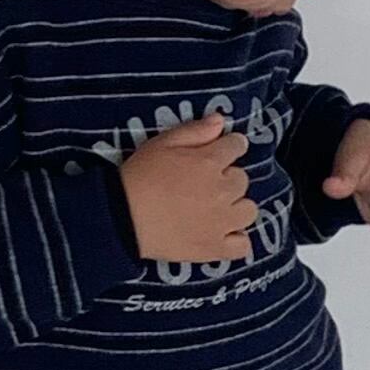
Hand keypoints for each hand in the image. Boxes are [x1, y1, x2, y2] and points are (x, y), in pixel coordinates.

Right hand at [120, 109, 259, 262]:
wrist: (121, 217)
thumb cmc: (139, 176)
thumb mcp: (162, 143)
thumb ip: (195, 130)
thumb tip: (220, 121)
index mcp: (210, 162)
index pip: (237, 146)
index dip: (229, 147)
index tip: (220, 152)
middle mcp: (222, 191)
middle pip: (242, 179)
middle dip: (228, 178)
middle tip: (206, 184)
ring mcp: (221, 223)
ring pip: (248, 211)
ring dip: (236, 207)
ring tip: (217, 209)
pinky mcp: (214, 248)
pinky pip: (243, 246)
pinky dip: (237, 240)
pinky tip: (223, 234)